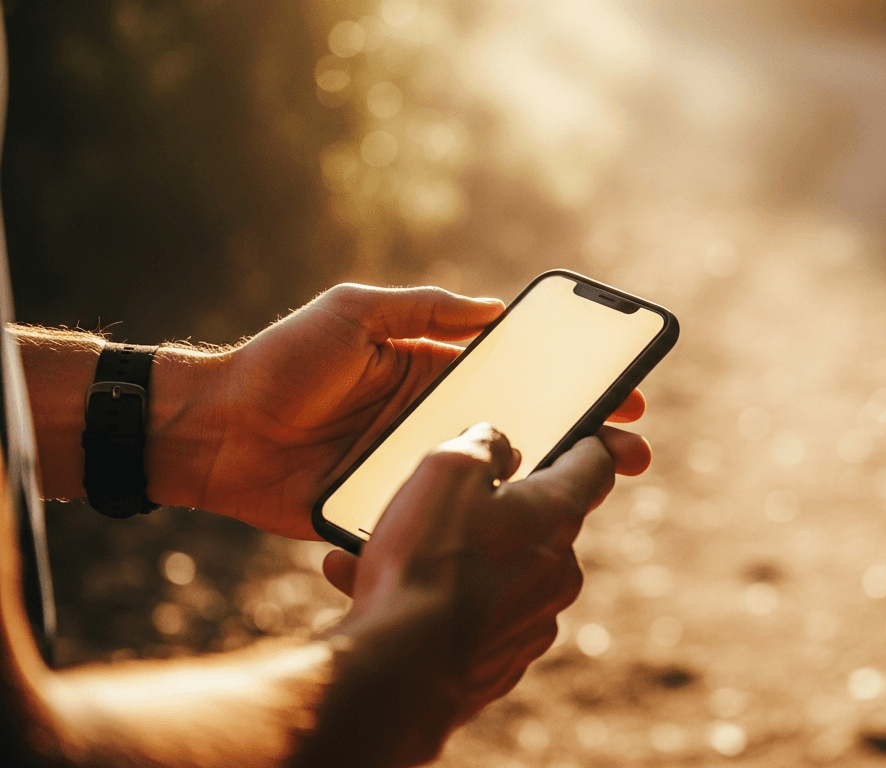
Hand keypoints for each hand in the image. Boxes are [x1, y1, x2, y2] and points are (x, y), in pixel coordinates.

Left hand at [150, 284, 649, 538]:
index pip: (523, 379)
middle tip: (634, 453)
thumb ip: (425, 309)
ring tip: (599, 495)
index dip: (576, 386)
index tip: (625, 392)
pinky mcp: (394, 512)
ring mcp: (418, 470)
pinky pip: (449, 520)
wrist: (213, 432)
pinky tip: (528, 531)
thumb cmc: (283, 363)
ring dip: (549, 488)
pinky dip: (489, 526)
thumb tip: (498, 307)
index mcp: (436, 374)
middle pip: (526, 433)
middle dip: (585, 442)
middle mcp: (437, 423)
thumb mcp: (355, 314)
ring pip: (498, 482)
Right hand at [306, 425, 608, 765]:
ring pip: (494, 574)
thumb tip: (501, 445)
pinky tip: (379, 596)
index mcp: (557, 515)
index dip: (587, 441)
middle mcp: (559, 572)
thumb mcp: (447, 469)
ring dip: (449, 559)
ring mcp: (533, 624)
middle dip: (493, 510)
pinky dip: (436, 605)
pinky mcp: (501, 665)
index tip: (581, 435)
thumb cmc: (426, 561)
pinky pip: (471, 620)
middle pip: (537, 524)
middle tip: (439, 503)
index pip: (594, 465)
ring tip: (380, 554)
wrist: (400, 675)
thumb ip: (483, 444)